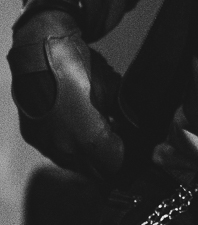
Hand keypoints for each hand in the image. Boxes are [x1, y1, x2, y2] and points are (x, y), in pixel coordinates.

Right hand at [8, 9, 124, 179]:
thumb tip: (130, 124)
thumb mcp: (112, 87)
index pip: (115, 166)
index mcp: (89, 138)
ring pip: (75, 165)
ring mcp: (48, 145)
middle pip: (95, 171)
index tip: (134, 148)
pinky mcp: (35, 138)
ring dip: (90, 157)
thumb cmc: (80, 67)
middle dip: (110, 161)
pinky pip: (58, 154)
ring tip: (102, 138)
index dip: (127, 158)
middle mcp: (66, 150)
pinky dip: (71, 149)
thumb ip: (121, 113)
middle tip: (120, 146)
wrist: (42, 53)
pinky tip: (79, 132)